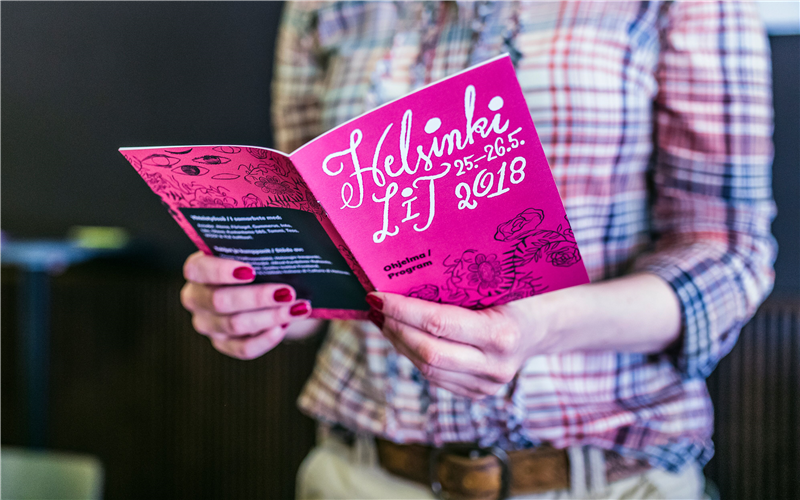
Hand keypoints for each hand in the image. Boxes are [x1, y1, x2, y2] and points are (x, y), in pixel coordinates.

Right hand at [180, 251, 318, 358]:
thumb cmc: (257, 263)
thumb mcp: (254, 252)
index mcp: (197, 269)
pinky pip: (243, 348)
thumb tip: (286, 245)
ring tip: (298, 308)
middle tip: (288, 291)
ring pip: (234, 325)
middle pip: (219, 301)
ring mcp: (207, 324)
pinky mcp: (223, 344)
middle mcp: (196, 298)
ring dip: (270, 316)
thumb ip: (260, 248)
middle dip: (257, 297)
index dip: (221, 271)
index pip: (198, 270)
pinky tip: (284, 326)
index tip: (251, 271)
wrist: (264, 287)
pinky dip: (266, 339)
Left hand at [366, 292, 536, 398]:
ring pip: (426, 369)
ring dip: (399, 343)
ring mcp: (486, 385)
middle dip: (395, 328)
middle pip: (428, 352)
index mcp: (502, 334)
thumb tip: (405, 277)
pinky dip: (413, 355)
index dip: (403, 311)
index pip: (439, 324)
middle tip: (375, 307)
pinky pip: (434, 377)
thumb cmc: (516, 296)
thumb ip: (460, 286)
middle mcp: (494, 366)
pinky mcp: (477, 394)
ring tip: (382, 320)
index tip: (378, 296)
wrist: (542, 327)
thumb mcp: (496, 285)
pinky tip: (401, 337)